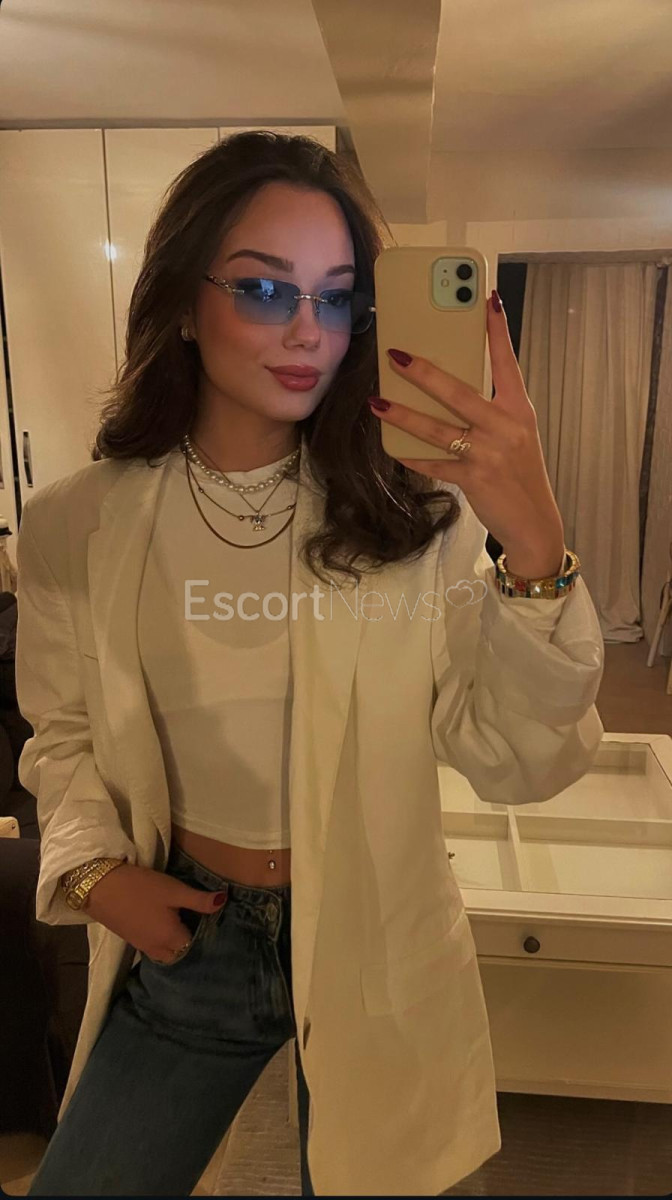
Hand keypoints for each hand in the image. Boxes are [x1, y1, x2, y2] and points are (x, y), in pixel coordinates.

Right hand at [84, 862, 226, 963]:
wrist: (99, 887)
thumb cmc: (141, 888)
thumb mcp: (173, 890)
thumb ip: (199, 900)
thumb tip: (224, 902)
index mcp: (171, 939)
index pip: (194, 946)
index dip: (204, 935)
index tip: (210, 922)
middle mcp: (157, 949)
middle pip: (180, 954)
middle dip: (189, 944)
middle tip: (198, 925)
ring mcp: (142, 946)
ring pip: (166, 953)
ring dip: (175, 944)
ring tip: (182, 924)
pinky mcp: (131, 940)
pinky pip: (153, 948)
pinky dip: (161, 941)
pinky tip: (163, 924)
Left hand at [369, 291, 565, 576]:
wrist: (534, 522)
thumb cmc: (519, 473)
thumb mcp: (515, 435)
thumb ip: (490, 410)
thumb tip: (447, 386)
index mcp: (519, 410)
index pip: (508, 362)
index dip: (498, 330)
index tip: (487, 298)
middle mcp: (505, 427)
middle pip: (459, 392)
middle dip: (424, 372)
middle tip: (396, 354)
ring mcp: (489, 453)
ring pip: (437, 428)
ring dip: (403, 414)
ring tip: (377, 401)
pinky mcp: (473, 478)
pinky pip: (434, 463)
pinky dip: (412, 455)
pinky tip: (393, 447)